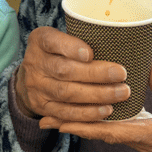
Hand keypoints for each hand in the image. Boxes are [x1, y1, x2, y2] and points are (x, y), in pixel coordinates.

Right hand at [14, 26, 130, 124]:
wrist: (30, 77)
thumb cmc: (57, 53)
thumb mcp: (61, 38)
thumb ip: (81, 38)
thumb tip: (118, 40)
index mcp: (40, 41)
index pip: (52, 41)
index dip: (71, 48)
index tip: (91, 54)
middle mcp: (35, 64)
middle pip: (64, 70)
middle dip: (95, 74)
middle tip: (121, 74)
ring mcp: (36, 88)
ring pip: (67, 93)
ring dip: (96, 95)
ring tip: (120, 92)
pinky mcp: (42, 107)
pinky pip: (65, 113)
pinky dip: (87, 113)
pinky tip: (106, 110)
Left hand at [51, 60, 151, 151]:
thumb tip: (150, 65)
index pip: (116, 131)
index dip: (87, 125)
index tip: (63, 122)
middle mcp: (145, 143)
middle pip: (102, 134)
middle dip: (74, 126)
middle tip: (45, 119)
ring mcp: (145, 144)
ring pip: (107, 134)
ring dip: (82, 125)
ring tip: (56, 117)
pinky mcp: (149, 140)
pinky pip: (119, 132)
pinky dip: (100, 123)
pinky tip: (88, 113)